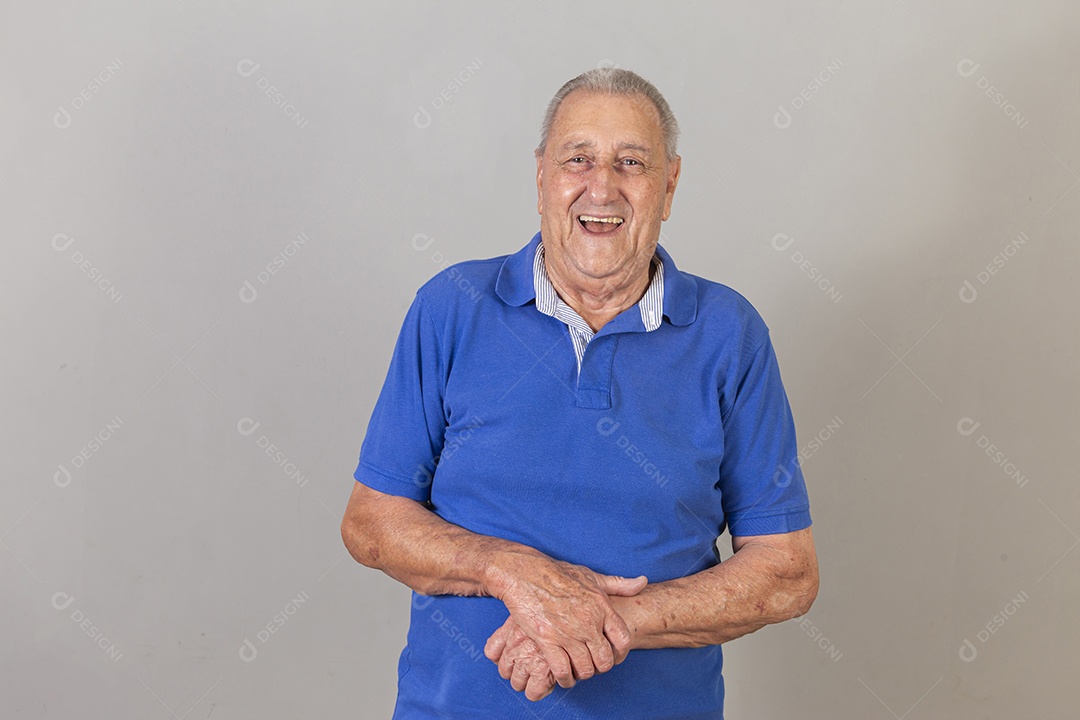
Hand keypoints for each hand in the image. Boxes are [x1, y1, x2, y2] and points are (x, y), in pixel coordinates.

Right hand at [487, 558, 646, 687]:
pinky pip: (562, 670)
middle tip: (592, 666)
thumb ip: (618, 584)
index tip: (611, 655)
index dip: (620, 654)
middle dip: (600, 668)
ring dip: (582, 674)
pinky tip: (563, 676)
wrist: (525, 573)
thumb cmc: (558, 573)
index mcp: (601, 606)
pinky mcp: (547, 640)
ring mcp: (567, 632)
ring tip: (577, 672)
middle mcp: (587, 621)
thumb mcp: (592, 576)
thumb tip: (643, 582)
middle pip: (604, 661)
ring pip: (585, 669)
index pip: (623, 640)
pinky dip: (565, 679)